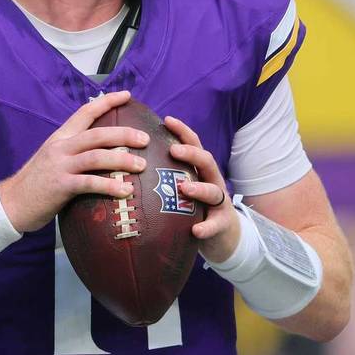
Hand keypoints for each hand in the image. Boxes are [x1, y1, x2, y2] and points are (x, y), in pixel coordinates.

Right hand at [0, 91, 149, 232]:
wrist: (11, 204)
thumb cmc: (36, 184)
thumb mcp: (53, 159)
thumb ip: (73, 152)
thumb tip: (102, 151)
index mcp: (60, 138)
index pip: (85, 112)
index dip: (107, 101)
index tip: (127, 95)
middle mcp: (61, 147)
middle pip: (97, 134)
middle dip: (124, 134)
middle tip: (145, 139)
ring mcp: (60, 166)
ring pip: (96, 156)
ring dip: (123, 160)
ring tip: (142, 165)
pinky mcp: (60, 186)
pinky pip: (90, 183)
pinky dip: (110, 185)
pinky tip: (126, 190)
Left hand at [164, 116, 239, 263]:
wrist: (223, 235)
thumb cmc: (194, 207)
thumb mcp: (182, 187)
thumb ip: (165, 174)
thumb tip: (131, 159)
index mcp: (200, 169)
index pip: (193, 144)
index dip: (182, 131)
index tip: (167, 119)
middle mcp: (212, 181)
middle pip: (206, 161)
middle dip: (191, 154)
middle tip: (173, 150)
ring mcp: (220, 202)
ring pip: (213, 191)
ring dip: (199, 189)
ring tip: (184, 188)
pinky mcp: (222, 223)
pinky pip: (215, 224)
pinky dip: (206, 227)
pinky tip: (196, 230)